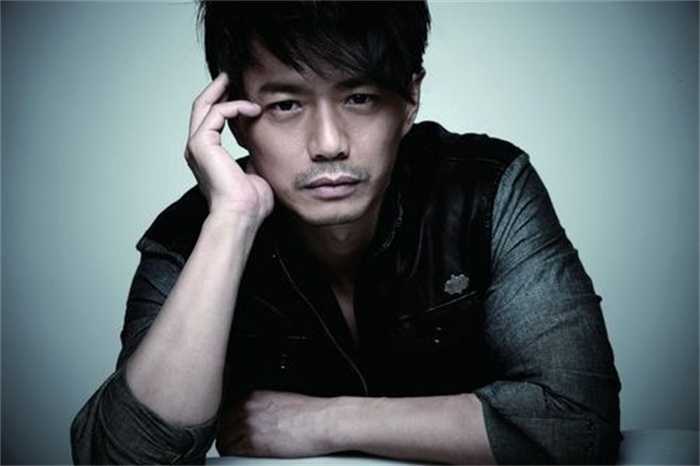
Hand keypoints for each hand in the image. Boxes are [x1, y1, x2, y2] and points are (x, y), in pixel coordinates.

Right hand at [185, 72, 272, 222]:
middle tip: (231, 75)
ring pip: (204, 106)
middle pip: (201, 108)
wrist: (241, 216)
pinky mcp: (201, 144)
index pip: (210, 121)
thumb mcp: (255, 173)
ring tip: (239, 81)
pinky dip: (234, 106)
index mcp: (208, 156)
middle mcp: (197, 149)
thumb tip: (263, 152)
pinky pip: (216, 113)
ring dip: (223, 91)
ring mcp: (197, 146)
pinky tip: (252, 109)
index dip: (223, 103)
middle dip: (216, 89)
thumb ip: (254, 159)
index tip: (241, 93)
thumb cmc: (250, 204)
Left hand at [216, 390, 333, 457]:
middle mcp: (248, 407)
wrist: (324, 422)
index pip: (226, 412)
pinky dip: (236, 456)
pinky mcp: (254, 442)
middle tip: (236, 446)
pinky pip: (232, 452)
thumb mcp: (280, 400)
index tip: (233, 433)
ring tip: (241, 454)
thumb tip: (252, 419)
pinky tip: (247, 457)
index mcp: (254, 396)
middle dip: (228, 437)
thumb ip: (261, 407)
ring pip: (225, 441)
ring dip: (230, 449)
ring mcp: (249, 424)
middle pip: (223, 427)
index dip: (229, 426)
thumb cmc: (311, 413)